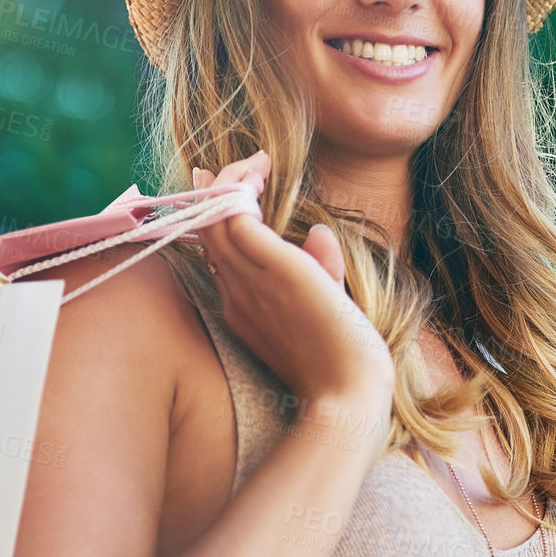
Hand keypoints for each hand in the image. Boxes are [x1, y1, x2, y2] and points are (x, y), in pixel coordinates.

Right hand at [192, 152, 394, 407]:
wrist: (348, 394)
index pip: (216, 253)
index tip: (237, 183)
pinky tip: (262, 171)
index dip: (217, 215)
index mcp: (244, 309)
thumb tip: (318, 233)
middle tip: (252, 165)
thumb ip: (321, 272)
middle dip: (220, 189)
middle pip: (207, 229)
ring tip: (259, 162)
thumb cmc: (344, 361)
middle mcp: (236, 292)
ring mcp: (247, 280)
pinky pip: (232, 214)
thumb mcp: (327, 309)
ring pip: (213, 216)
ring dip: (231, 180)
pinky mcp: (269, 267)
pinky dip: (239, 186)